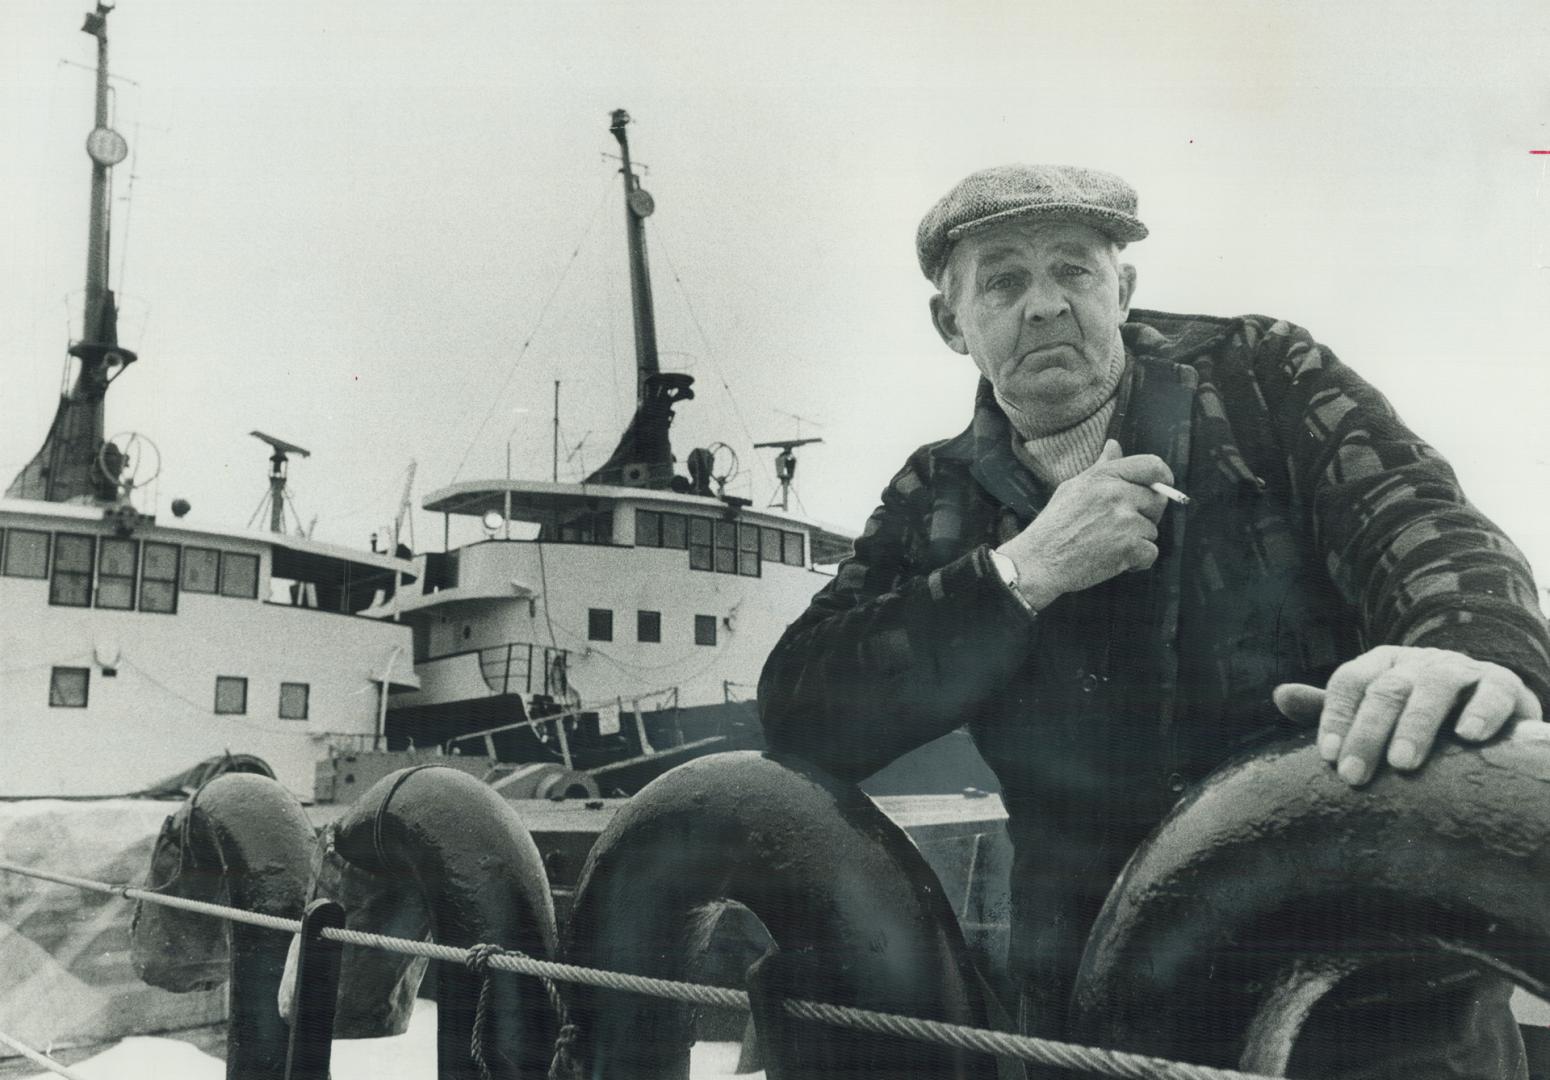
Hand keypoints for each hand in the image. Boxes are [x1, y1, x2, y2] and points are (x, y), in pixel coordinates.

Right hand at [997, 439, 1172, 609]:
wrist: (1040, 560)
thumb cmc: (1055, 525)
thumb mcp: (1074, 487)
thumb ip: (1101, 468)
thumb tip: (1114, 445)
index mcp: (1105, 476)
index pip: (1151, 466)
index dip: (1163, 477)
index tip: (1163, 487)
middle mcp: (1117, 494)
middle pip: (1157, 501)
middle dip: (1146, 515)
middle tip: (1122, 526)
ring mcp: (1125, 521)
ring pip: (1152, 530)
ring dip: (1137, 541)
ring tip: (1109, 544)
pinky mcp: (1130, 547)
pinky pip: (1151, 552)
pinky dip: (1137, 561)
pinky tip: (1115, 560)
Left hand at [1272, 645, 1542, 785]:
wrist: (1483, 703)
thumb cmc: (1414, 715)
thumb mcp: (1370, 709)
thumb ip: (1328, 708)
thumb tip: (1279, 696)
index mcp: (1381, 665)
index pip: (1349, 682)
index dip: (1335, 717)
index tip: (1329, 758)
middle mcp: (1417, 662)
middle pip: (1387, 689)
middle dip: (1368, 732)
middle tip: (1356, 776)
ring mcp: (1460, 670)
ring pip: (1436, 686)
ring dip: (1417, 723)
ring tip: (1403, 762)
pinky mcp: (1502, 684)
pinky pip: (1493, 691)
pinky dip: (1481, 711)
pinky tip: (1468, 737)